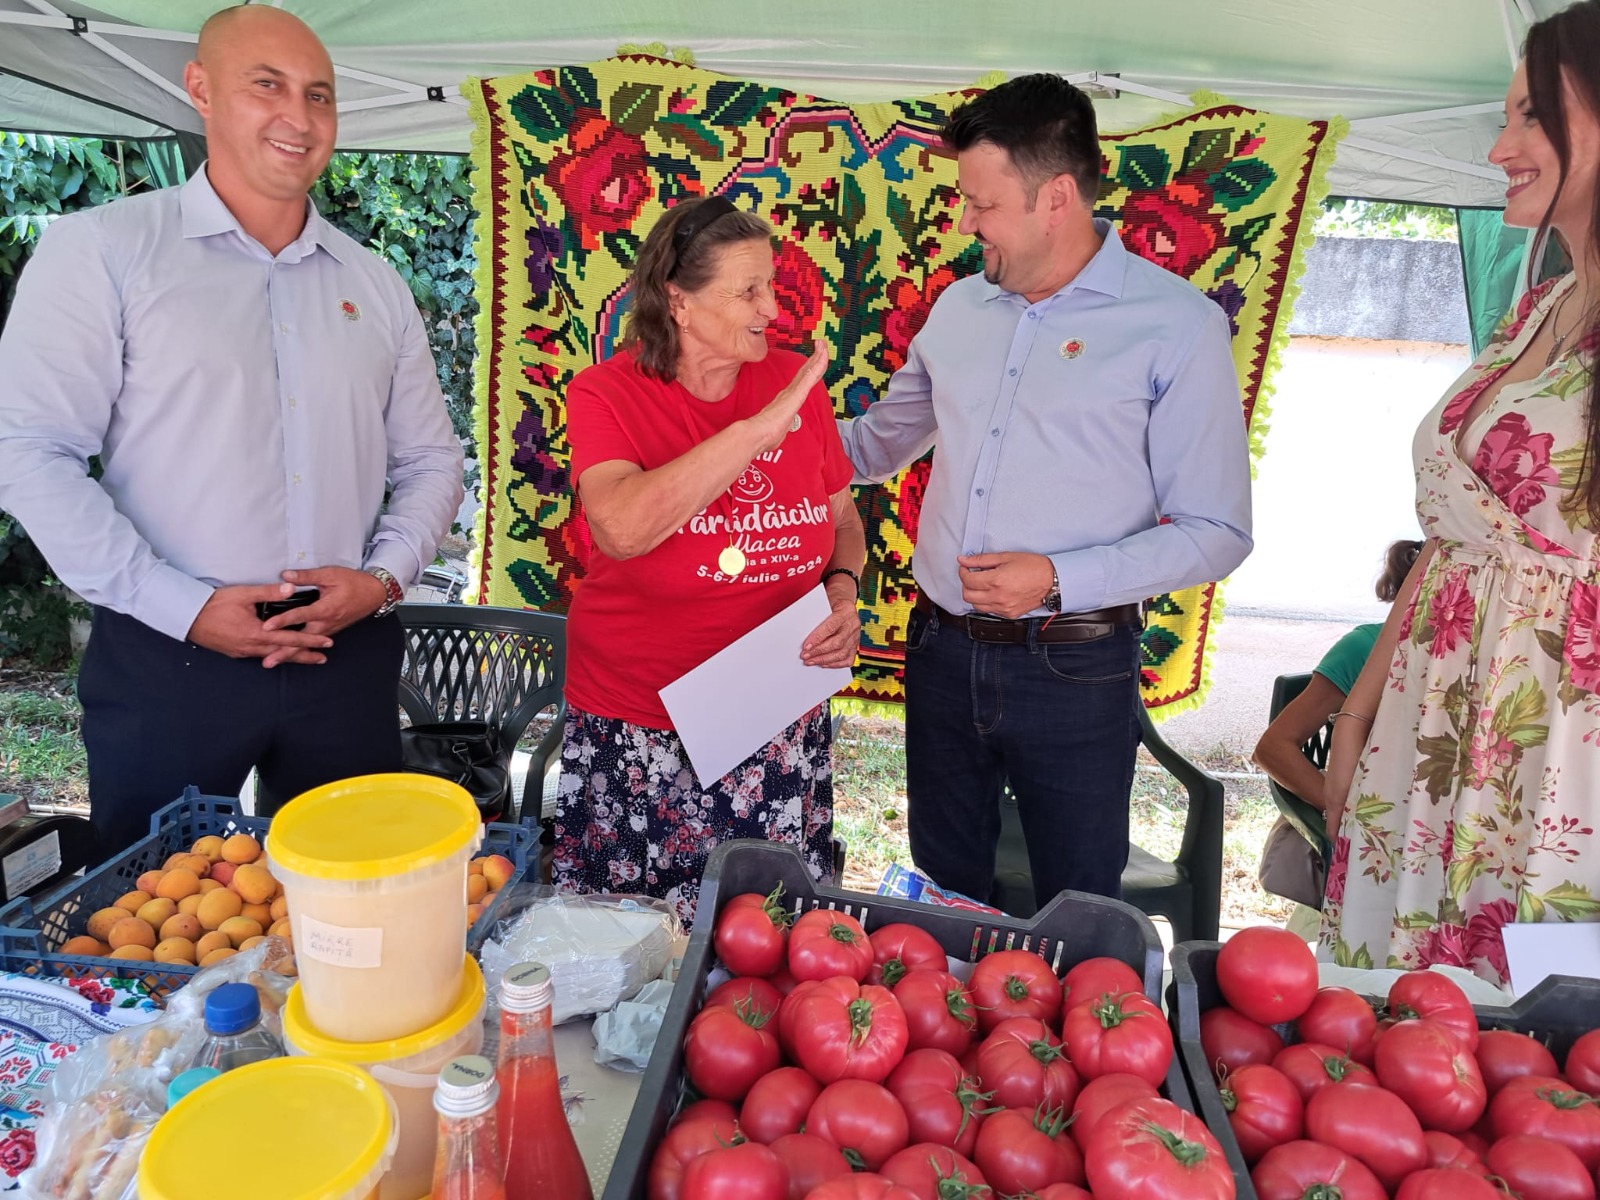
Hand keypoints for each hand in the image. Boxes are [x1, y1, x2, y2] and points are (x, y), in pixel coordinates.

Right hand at [186, 583, 334, 664]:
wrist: (187, 616)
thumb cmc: (214, 604)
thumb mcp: (244, 594)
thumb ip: (269, 592)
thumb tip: (291, 588)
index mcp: (256, 633)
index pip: (290, 638)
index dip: (310, 640)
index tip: (327, 642)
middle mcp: (251, 647)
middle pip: (283, 653)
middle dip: (304, 655)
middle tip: (322, 658)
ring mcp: (241, 651)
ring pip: (271, 655)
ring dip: (289, 656)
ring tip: (305, 657)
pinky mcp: (234, 652)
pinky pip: (258, 655)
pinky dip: (272, 654)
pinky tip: (277, 653)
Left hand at [258, 567, 387, 666]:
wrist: (375, 594)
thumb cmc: (355, 582)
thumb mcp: (331, 574)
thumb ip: (307, 576)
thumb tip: (285, 576)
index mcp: (326, 609)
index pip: (300, 616)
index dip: (282, 621)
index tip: (266, 627)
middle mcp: (326, 623)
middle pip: (302, 641)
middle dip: (284, 652)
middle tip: (267, 662)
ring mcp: (329, 630)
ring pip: (306, 645)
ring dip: (289, 654)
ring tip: (272, 662)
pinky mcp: (330, 631)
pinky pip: (312, 643)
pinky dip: (299, 650)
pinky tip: (287, 653)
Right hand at [749, 343, 828, 453]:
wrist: (757, 435)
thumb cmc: (764, 435)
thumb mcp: (774, 430)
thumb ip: (777, 428)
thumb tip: (774, 434)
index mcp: (787, 399)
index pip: (802, 380)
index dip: (809, 368)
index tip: (815, 357)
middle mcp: (790, 392)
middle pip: (806, 371)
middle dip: (815, 357)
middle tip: (820, 344)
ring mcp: (794, 392)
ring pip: (810, 370)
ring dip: (819, 357)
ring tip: (823, 344)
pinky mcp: (796, 394)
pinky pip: (810, 377)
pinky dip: (818, 366)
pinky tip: (823, 356)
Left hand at [800, 590, 861, 668]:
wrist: (843, 604)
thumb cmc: (830, 604)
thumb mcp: (823, 604)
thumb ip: (815, 617)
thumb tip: (801, 632)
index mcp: (846, 611)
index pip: (831, 627)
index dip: (817, 638)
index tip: (806, 646)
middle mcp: (853, 625)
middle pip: (837, 643)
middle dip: (819, 652)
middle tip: (805, 656)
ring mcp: (856, 636)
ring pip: (842, 653)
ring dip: (824, 660)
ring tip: (811, 661)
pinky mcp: (855, 645)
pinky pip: (848, 659)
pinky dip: (835, 664)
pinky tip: (824, 664)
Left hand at [957, 552, 1054, 618]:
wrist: (1052, 581)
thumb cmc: (1033, 566)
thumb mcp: (1006, 557)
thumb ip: (982, 560)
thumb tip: (964, 560)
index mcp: (996, 580)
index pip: (967, 580)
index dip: (963, 571)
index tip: (966, 567)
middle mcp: (998, 597)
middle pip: (968, 596)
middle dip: (966, 584)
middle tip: (972, 576)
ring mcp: (1004, 608)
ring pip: (976, 606)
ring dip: (975, 595)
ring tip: (983, 585)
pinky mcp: (1010, 614)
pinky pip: (990, 611)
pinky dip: (987, 603)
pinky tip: (994, 593)